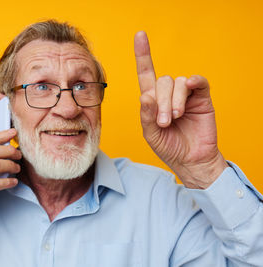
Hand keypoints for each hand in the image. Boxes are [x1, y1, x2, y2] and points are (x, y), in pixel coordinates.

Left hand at [134, 31, 227, 188]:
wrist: (191, 160)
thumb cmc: (169, 146)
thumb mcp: (151, 134)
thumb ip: (146, 116)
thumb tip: (146, 96)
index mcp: (152, 100)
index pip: (146, 73)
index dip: (143, 54)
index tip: (140, 35)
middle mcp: (167, 94)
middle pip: (161, 81)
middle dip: (161, 102)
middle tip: (166, 122)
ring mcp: (185, 94)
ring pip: (176, 83)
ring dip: (174, 101)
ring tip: (175, 118)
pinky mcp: (201, 97)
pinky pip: (197, 81)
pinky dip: (193, 82)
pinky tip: (190, 86)